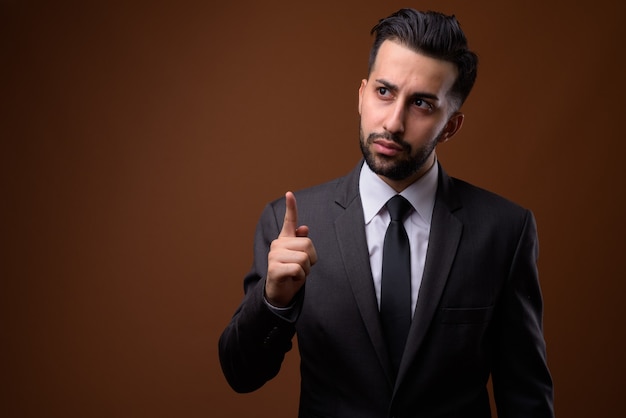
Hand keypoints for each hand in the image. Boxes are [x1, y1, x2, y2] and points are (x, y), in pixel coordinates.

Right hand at [265, 191, 317, 306]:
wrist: (279, 292)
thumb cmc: (291, 273)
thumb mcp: (300, 257)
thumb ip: (301, 243)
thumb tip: (304, 228)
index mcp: (284, 240)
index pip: (289, 221)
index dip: (291, 207)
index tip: (289, 193)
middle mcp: (277, 244)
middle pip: (307, 245)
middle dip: (311, 260)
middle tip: (301, 268)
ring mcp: (274, 256)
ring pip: (305, 258)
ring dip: (306, 270)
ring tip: (296, 273)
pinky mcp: (274, 269)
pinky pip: (298, 269)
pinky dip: (300, 277)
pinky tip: (291, 278)